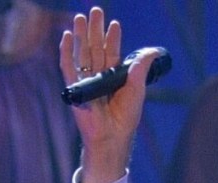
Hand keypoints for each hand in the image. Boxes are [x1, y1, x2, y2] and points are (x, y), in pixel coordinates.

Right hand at [58, 6, 157, 182]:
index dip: (112, 38)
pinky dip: (66, 52)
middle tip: (95, 10)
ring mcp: (85, 81)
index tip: (114, 23)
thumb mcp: (137, 89)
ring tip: (80, 17)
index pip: (112, 53)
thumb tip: (152, 51)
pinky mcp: (74, 88)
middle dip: (95, 29)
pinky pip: (67, 67)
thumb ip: (141, 69)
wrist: (112, 136)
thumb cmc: (125, 117)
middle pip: (95, 48)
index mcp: (114, 77)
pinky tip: (66, 37)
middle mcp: (98, 77)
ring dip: (80, 35)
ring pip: (81, 53)